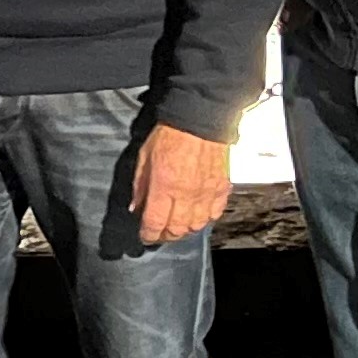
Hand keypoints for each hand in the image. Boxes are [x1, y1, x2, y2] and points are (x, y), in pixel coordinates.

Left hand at [130, 122, 232, 246]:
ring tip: (178, 226)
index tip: (146, 236)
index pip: (155, 223)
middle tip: (160, 233)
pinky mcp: (221, 188)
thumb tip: (136, 207)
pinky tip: (198, 215)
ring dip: (185, 230)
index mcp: (164, 186)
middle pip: (177, 230)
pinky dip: (205, 219)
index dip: (149, 235)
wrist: (199, 121)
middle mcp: (186, 194)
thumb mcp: (144, 157)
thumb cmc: (170, 135)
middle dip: (166, 236)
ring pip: (197, 226)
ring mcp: (206, 193)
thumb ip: (139, 185)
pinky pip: (215, 213)